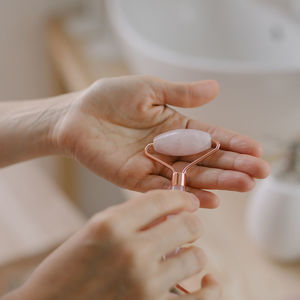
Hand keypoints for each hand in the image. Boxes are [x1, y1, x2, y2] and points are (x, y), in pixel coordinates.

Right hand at [12, 190, 220, 299]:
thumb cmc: (69, 267)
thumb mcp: (95, 230)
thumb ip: (131, 217)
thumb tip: (169, 210)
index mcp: (112, 225)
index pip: (161, 199)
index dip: (181, 196)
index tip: (188, 201)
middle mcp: (131, 252)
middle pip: (187, 225)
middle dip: (191, 222)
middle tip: (188, 225)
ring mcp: (144, 285)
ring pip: (197, 258)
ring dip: (193, 253)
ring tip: (183, 254)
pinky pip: (204, 299)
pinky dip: (211, 288)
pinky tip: (207, 281)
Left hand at [54, 75, 268, 207]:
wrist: (77, 114)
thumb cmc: (109, 98)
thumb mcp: (149, 89)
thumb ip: (180, 93)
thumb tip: (216, 88)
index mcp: (174, 126)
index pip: (210, 136)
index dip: (232, 142)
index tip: (256, 149)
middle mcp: (168, 148)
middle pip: (205, 159)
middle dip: (233, 165)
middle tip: (259, 172)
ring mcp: (153, 165)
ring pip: (189, 176)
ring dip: (216, 181)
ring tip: (243, 185)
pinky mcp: (134, 178)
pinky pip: (163, 188)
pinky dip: (184, 194)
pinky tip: (207, 199)